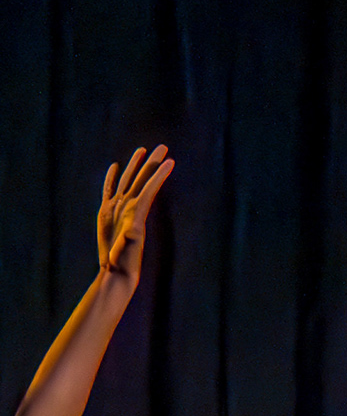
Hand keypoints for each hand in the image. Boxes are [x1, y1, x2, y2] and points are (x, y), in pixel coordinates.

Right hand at [95, 146, 171, 285]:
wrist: (115, 269)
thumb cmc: (124, 261)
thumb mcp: (128, 248)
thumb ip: (131, 237)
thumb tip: (134, 230)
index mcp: (137, 213)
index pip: (150, 188)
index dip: (159, 175)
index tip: (171, 161)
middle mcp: (130, 207)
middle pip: (142, 179)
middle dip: (152, 163)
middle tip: (163, 146)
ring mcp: (118, 208)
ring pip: (128, 180)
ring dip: (136, 165)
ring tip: (143, 150)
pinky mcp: (107, 211)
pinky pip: (109, 189)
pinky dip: (112, 177)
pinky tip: (116, 166)